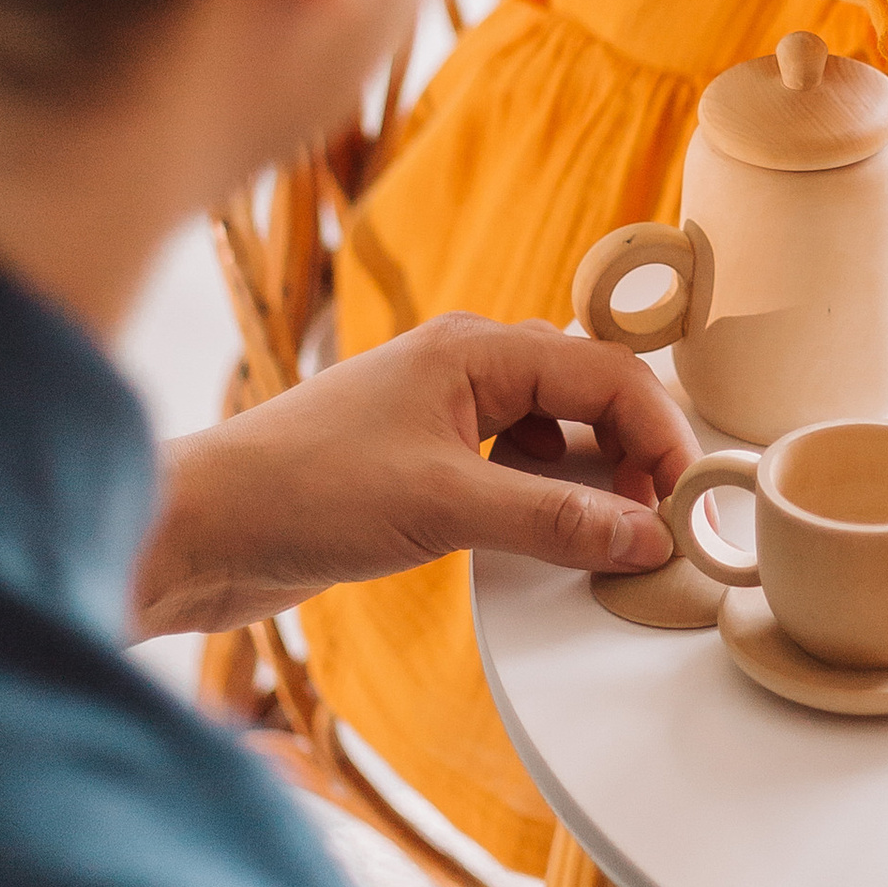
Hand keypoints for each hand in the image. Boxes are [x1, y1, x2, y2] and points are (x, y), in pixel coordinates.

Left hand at [136, 312, 695, 635]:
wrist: (201, 528)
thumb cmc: (302, 492)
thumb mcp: (445, 507)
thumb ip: (554, 521)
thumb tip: (646, 536)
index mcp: (475, 349)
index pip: (607, 371)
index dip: (660, 432)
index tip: (686, 497)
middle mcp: (465, 368)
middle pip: (589, 391)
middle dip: (633, 451)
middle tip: (657, 522)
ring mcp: (442, 413)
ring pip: (554, 429)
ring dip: (592, 476)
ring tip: (611, 535)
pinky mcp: (421, 460)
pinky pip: (515, 465)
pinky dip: (548, 496)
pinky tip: (549, 537)